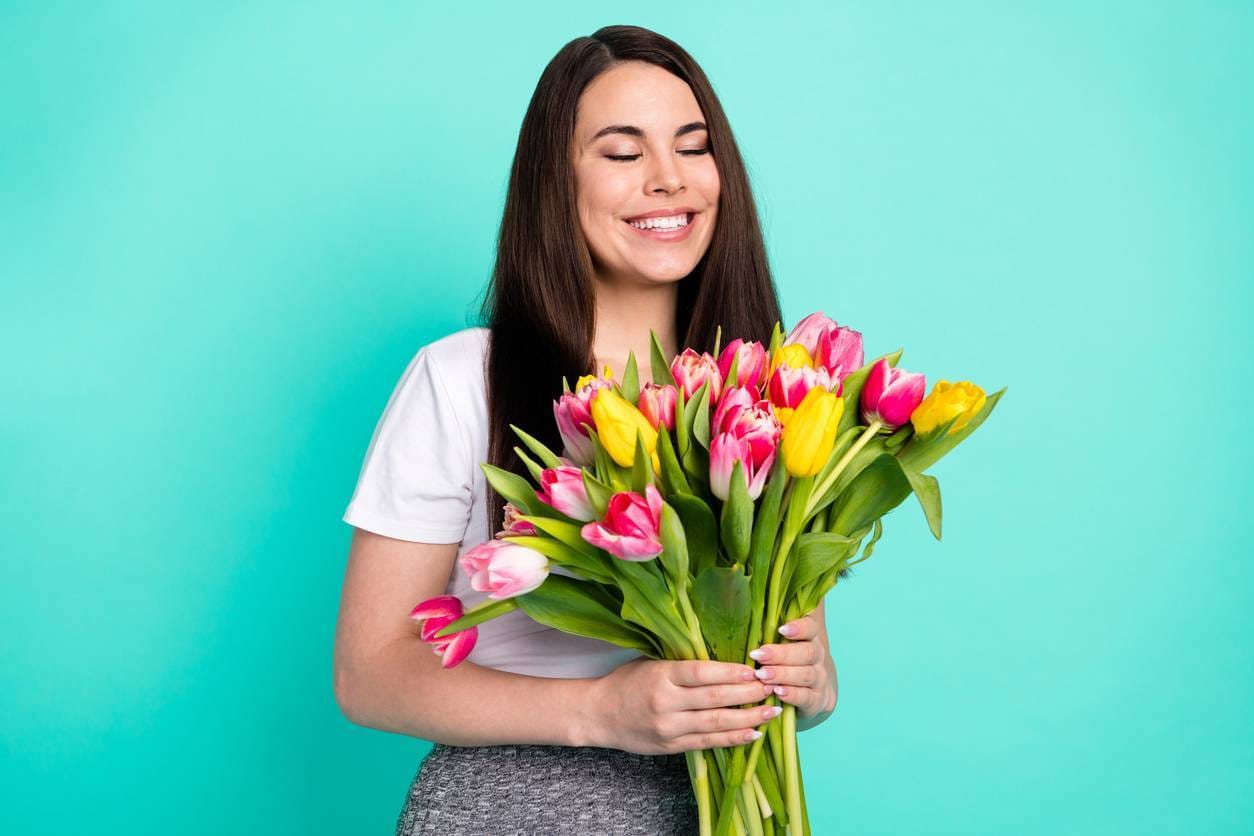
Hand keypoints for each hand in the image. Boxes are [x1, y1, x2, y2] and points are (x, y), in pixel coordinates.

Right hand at [585, 657, 781, 754]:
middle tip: (773, 687)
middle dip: (748, 693)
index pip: (701, 673)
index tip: (755, 669)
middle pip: (714, 699)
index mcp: (661, 676)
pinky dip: (733, 739)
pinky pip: (708, 743)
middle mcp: (665, 703)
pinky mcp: (671, 746)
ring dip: (748, 718)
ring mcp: (669, 728)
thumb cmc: (627, 682)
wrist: (599, 714)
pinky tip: (753, 733)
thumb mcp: (651, 662)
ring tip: (772, 711)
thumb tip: (725, 655)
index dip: (731, 672)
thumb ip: (682, 663)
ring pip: (715, 724)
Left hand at [749, 609, 836, 723]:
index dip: (798, 628)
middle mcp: (818, 657)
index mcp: (810, 638)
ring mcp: (820, 679)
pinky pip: (807, 697)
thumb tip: (746, 601)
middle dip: (781, 654)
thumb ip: (767, 625)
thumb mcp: (781, 642)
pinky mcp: (818, 701)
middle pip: (807, 652)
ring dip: (782, 674)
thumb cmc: (788, 660)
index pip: (811, 628)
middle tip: (758, 655)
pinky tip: (778, 692)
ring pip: (806, 674)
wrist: (813, 691)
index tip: (781, 629)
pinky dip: (792, 695)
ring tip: (762, 675)